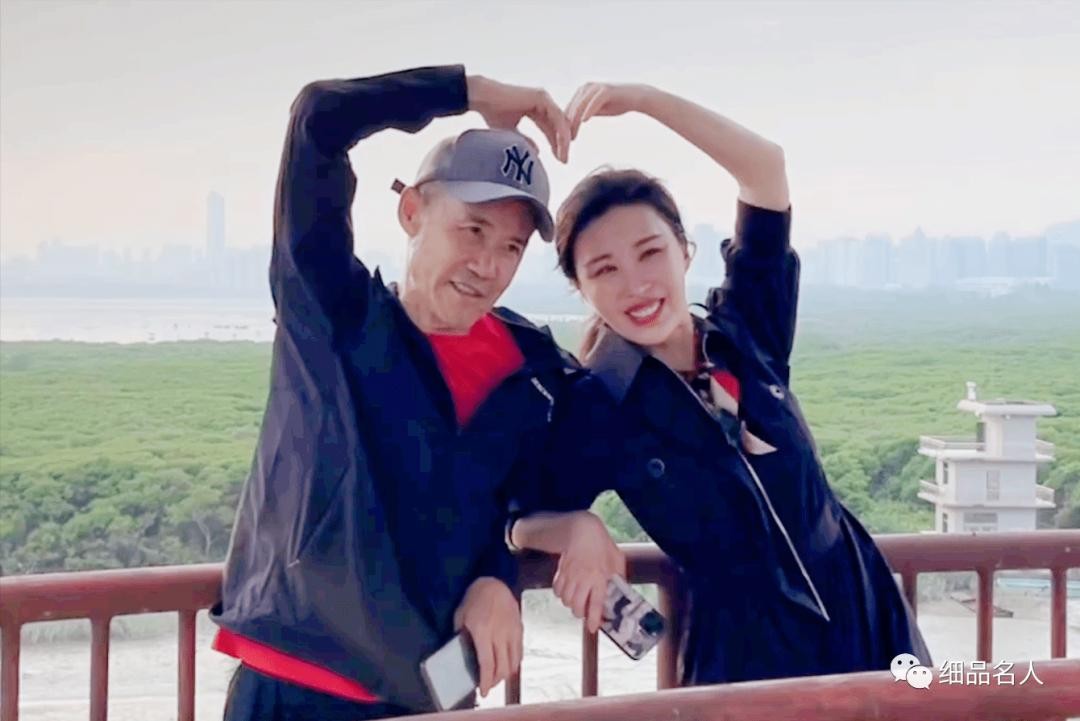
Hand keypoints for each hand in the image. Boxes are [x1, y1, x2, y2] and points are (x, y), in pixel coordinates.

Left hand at [452, 576, 522, 696]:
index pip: (487, 664)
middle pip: (502, 667)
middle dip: (495, 681)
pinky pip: (519, 652)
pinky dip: (514, 663)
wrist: (494, 582)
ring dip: (505, 674)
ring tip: (496, 676)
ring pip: (513, 662)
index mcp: (483, 631)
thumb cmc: (474, 599)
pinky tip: (506, 664)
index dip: (485, 682)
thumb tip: (462, 655)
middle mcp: (500, 634)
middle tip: (488, 685)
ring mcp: (512, 631)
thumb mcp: (460, 617)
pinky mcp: (520, 629)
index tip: (483, 692)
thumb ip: (462, 636)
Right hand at [466, 75, 569, 162]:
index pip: (551, 127)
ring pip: (560, 121)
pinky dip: (561, 131)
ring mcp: (543, 98)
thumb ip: (526, 140)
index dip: (555, 143)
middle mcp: (543, 102)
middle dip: (562, 144)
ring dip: (564, 140)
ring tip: (563, 156)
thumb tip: (538, 152)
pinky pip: (557, 117)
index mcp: (536, 108)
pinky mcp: (542, 98)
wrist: (483, 98)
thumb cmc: (492, 112)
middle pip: (558, 125)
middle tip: (564, 161)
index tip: (559, 159)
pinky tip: (562, 145)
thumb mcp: (512, 132)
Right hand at [551, 511, 626, 633]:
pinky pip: (557, 591)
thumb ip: (619, 578)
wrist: (582, 530)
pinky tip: (568, 591)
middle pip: (577, 606)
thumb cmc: (602, 545)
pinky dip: (561, 595)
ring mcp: (570, 575)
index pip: (596, 604)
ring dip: (572, 604)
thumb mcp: (617, 561)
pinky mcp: (561, 571)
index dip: (594, 619)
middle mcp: (583, 578)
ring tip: (578, 600)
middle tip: (586, 612)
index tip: (594, 628)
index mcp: (599, 577)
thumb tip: (621, 593)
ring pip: (566, 600)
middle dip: (581, 613)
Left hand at [564, 82, 653, 139]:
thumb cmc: (616, 104)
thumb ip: (583, 115)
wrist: (636, 97)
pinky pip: (594, 101)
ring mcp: (595, 88)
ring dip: (574, 122)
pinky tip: (584, 121)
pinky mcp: (605, 90)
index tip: (560, 142)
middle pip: (571, 109)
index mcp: (580, 92)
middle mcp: (585, 88)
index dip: (562, 127)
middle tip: (563, 143)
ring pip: (580, 106)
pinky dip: (588, 111)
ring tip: (571, 136)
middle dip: (566, 127)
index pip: (567, 111)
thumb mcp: (596, 111)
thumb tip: (570, 127)